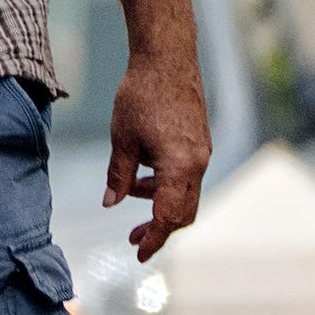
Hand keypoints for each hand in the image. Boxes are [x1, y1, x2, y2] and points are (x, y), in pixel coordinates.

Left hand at [104, 50, 211, 259]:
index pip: (169, 216)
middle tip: (132, 237)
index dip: (154, 238)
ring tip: (130, 193)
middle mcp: (198, 163)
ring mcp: (202, 153)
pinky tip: (143, 174)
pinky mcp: (200, 143)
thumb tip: (111, 203)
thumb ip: (118, 175)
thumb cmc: (141, 96)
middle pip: (184, 212)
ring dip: (160, 203)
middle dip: (160, 228)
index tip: (139, 254)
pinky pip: (186, 175)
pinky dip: (166, 184)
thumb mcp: (122, 140)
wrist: (167, 60)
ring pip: (186, 194)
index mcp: (180, 166)